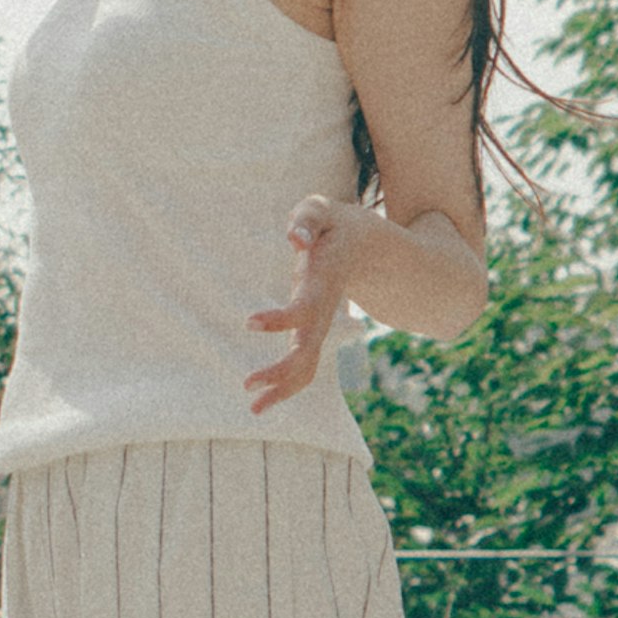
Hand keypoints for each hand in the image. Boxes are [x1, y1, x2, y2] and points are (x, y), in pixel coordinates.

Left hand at [246, 194, 362, 414]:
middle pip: (309, 350)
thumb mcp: (322, 209)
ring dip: (283, 389)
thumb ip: (308, 219)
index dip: (282, 317)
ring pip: (309, 366)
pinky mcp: (315, 332)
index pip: (306, 305)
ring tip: (254, 408)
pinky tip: (262, 399)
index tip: (249, 323)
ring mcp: (323, 325)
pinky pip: (304, 365)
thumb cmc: (335, 225)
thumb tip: (295, 240)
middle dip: (281, 371)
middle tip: (246, 386)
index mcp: (325, 281)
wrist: (371, 249)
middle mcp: (325, 310)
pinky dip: (285, 385)